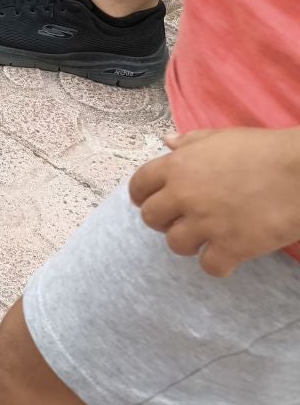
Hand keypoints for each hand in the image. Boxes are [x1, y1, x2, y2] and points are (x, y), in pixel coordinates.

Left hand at [129, 127, 299, 275]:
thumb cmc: (265, 150)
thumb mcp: (221, 137)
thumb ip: (190, 142)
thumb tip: (166, 142)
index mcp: (177, 167)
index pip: (138, 186)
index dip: (142, 196)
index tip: (149, 201)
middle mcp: (184, 196)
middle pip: (151, 218)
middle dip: (164, 220)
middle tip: (182, 220)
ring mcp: (206, 223)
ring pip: (176, 244)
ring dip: (189, 243)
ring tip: (207, 237)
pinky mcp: (232, 247)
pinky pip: (209, 266)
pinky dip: (217, 264)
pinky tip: (228, 256)